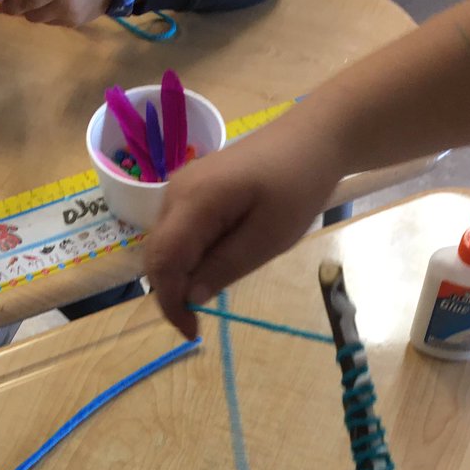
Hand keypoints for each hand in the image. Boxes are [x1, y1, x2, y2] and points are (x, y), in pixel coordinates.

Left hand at [0, 0, 107, 24]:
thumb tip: (11, 0)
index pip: (28, 0)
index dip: (10, 4)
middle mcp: (62, 2)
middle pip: (30, 12)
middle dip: (16, 8)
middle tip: (4, 4)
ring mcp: (68, 15)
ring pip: (37, 18)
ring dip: (31, 10)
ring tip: (34, 1)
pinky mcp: (72, 23)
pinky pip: (50, 21)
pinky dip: (46, 13)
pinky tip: (51, 4)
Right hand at [144, 100, 342, 338]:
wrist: (312, 138)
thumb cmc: (297, 185)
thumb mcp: (269, 237)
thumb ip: (226, 266)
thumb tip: (191, 297)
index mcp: (194, 200)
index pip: (162, 261)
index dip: (170, 302)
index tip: (192, 331)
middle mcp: (176, 192)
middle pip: (157, 255)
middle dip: (174, 292)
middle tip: (202, 319)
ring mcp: (180, 188)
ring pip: (166, 246)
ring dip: (183, 275)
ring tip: (217, 287)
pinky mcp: (191, 190)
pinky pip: (178, 233)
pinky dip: (190, 257)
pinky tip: (218, 263)